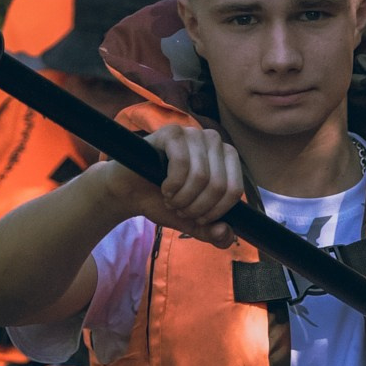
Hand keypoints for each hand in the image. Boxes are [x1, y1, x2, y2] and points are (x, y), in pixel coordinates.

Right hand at [133, 119, 246, 238]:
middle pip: (218, 185)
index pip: (234, 190)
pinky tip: (163, 187)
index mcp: (226, 158)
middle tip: (179, 208)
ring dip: (182, 198)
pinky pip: (182, 164)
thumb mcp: (191, 222)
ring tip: (170, 199)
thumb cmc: (163, 201)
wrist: (130, 193)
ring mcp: (193, 133)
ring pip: (200, 176)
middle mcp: (214, 141)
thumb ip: (212, 232)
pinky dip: (172, 185)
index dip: (215, 212)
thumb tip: (225, 233)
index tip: (197, 218)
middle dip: (196, 207)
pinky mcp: (172, 132)